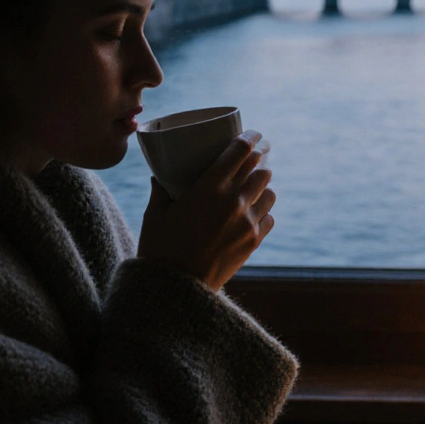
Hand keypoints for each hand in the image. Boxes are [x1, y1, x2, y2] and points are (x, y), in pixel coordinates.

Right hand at [136, 130, 276, 291]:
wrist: (176, 289)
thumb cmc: (159, 249)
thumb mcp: (155, 214)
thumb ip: (161, 191)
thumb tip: (159, 176)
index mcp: (210, 187)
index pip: (241, 150)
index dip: (250, 137)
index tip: (253, 134)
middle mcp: (234, 200)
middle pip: (260, 167)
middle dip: (259, 158)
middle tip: (256, 155)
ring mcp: (246, 222)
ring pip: (269, 192)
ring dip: (262, 185)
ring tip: (254, 185)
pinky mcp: (253, 242)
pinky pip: (269, 218)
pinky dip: (263, 212)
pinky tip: (254, 212)